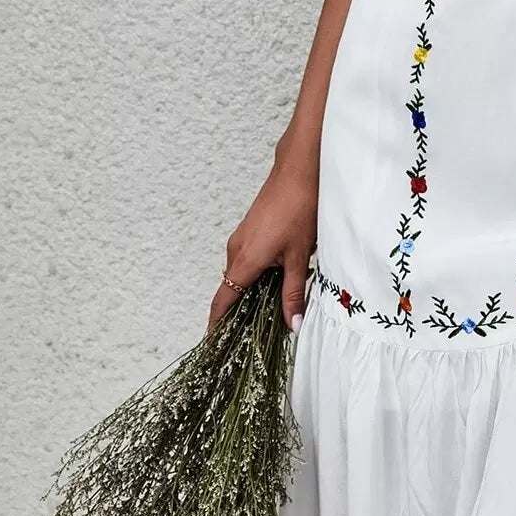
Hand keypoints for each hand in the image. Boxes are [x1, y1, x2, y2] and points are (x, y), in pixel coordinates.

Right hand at [206, 163, 318, 336]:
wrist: (300, 170)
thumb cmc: (300, 208)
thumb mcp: (300, 257)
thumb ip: (293, 293)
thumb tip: (292, 324)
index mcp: (244, 260)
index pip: (222, 300)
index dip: (217, 325)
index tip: (214, 345)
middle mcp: (236, 250)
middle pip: (231, 291)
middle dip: (239, 314)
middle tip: (252, 338)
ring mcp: (242, 239)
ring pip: (241, 275)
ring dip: (251, 294)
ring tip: (269, 314)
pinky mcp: (251, 231)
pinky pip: (247, 262)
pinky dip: (257, 277)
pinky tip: (279, 283)